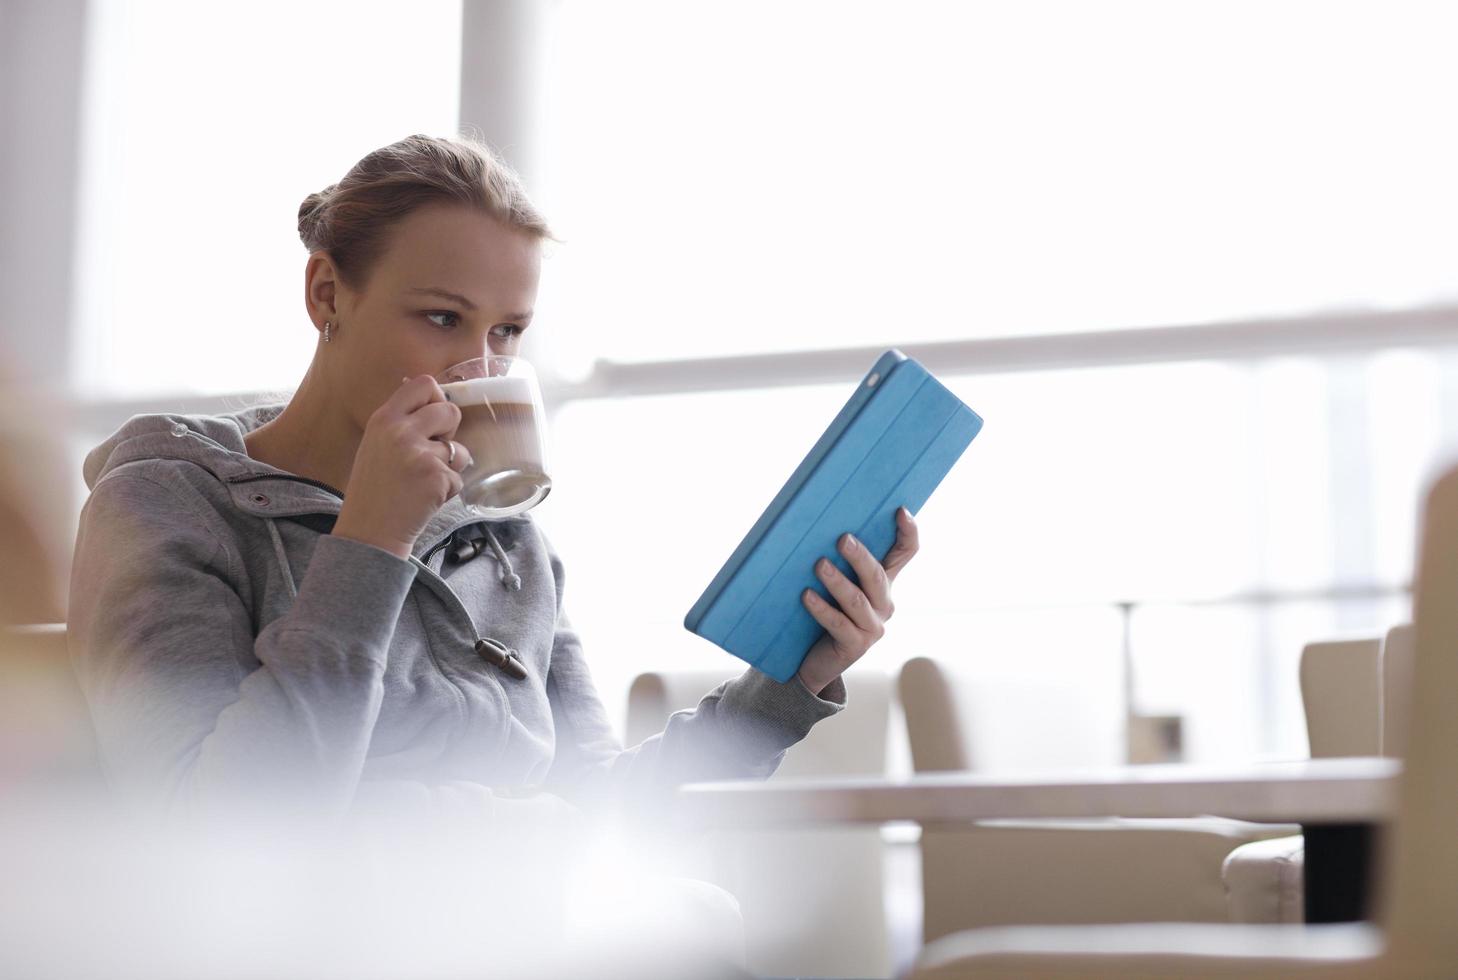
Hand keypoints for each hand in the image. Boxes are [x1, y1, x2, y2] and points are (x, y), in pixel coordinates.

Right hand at [332, 375, 473, 558]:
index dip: (436, 399)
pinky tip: (424, 499)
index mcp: (384, 419)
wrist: (368, 532)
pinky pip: (458, 477)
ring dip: (450, 467)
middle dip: (450, 432)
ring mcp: (419, 454)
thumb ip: (401, 422)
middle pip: (450, 410)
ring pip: (459, 449)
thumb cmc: (374, 490)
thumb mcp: (376, 444)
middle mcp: (401, 431)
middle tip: (431, 454)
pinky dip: (447, 490)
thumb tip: (435, 398)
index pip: (423, 384)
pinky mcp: (436, 477)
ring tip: (422, 482)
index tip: (432, 419)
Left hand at [796, 507, 919, 696]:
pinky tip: (806, 595)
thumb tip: (820, 523)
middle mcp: (884, 604)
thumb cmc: (824, 611)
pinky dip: (821, 608)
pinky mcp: (856, 645)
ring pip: (857, 600)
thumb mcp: (836, 584)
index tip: (901, 511)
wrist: (814, 660)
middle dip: (860, 557)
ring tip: (819, 565)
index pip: (906, 553)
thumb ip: (838, 560)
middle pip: (878, 576)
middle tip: (842, 539)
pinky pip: (838, 623)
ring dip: (837, 581)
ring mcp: (872, 627)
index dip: (909, 533)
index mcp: (884, 583)